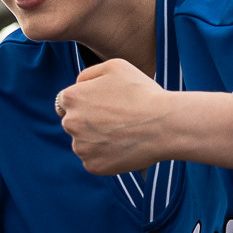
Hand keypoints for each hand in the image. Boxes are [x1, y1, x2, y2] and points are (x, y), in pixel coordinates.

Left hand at [57, 58, 175, 175]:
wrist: (165, 125)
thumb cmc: (142, 92)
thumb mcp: (114, 66)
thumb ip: (88, 74)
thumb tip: (77, 85)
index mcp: (71, 97)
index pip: (67, 102)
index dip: (88, 102)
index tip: (106, 105)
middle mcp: (70, 123)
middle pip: (74, 123)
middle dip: (89, 122)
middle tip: (117, 120)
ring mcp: (80, 147)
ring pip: (84, 143)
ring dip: (97, 140)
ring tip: (123, 133)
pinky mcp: (93, 166)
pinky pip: (95, 160)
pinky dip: (107, 156)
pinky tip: (124, 147)